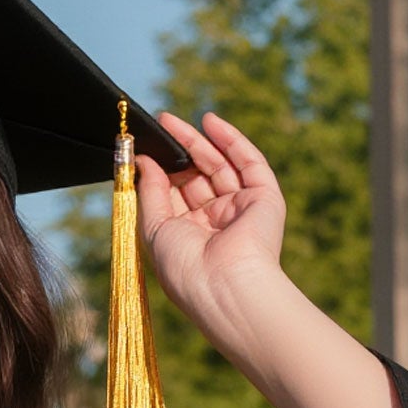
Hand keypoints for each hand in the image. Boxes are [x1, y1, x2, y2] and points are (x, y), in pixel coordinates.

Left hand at [134, 108, 288, 345]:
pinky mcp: (264, 198)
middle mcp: (216, 223)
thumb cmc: (184, 267)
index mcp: (190, 237)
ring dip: (199, 141)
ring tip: (172, 121)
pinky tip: (210, 121)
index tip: (144, 149)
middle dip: (179, 151)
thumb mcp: (154, 228)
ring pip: (220, 166)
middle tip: (160, 125)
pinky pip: (249, 162)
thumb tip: (143, 161)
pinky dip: (230, 140)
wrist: (224, 285)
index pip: (175, 196)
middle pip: (197, 177)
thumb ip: (149, 192)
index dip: (161, 172)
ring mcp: (241, 209)